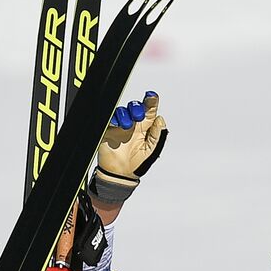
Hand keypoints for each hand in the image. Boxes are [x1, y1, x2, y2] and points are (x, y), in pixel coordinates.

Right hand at [91, 91, 167, 205]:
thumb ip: (156, 135)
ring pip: (123, 111)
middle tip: (139, 115)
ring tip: (128, 125)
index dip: (151, 102)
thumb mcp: (151, 150)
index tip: (152, 95)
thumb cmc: (136, 163)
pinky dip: (115, 118)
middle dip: (138, 107)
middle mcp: (133, 125)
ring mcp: (121, 127)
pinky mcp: (110, 130)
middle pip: (136, 107)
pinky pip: (111, 118)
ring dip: (126, 114)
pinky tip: (119, 124)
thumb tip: (161, 119)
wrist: (120, 174)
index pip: (149, 111)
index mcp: (145, 128)